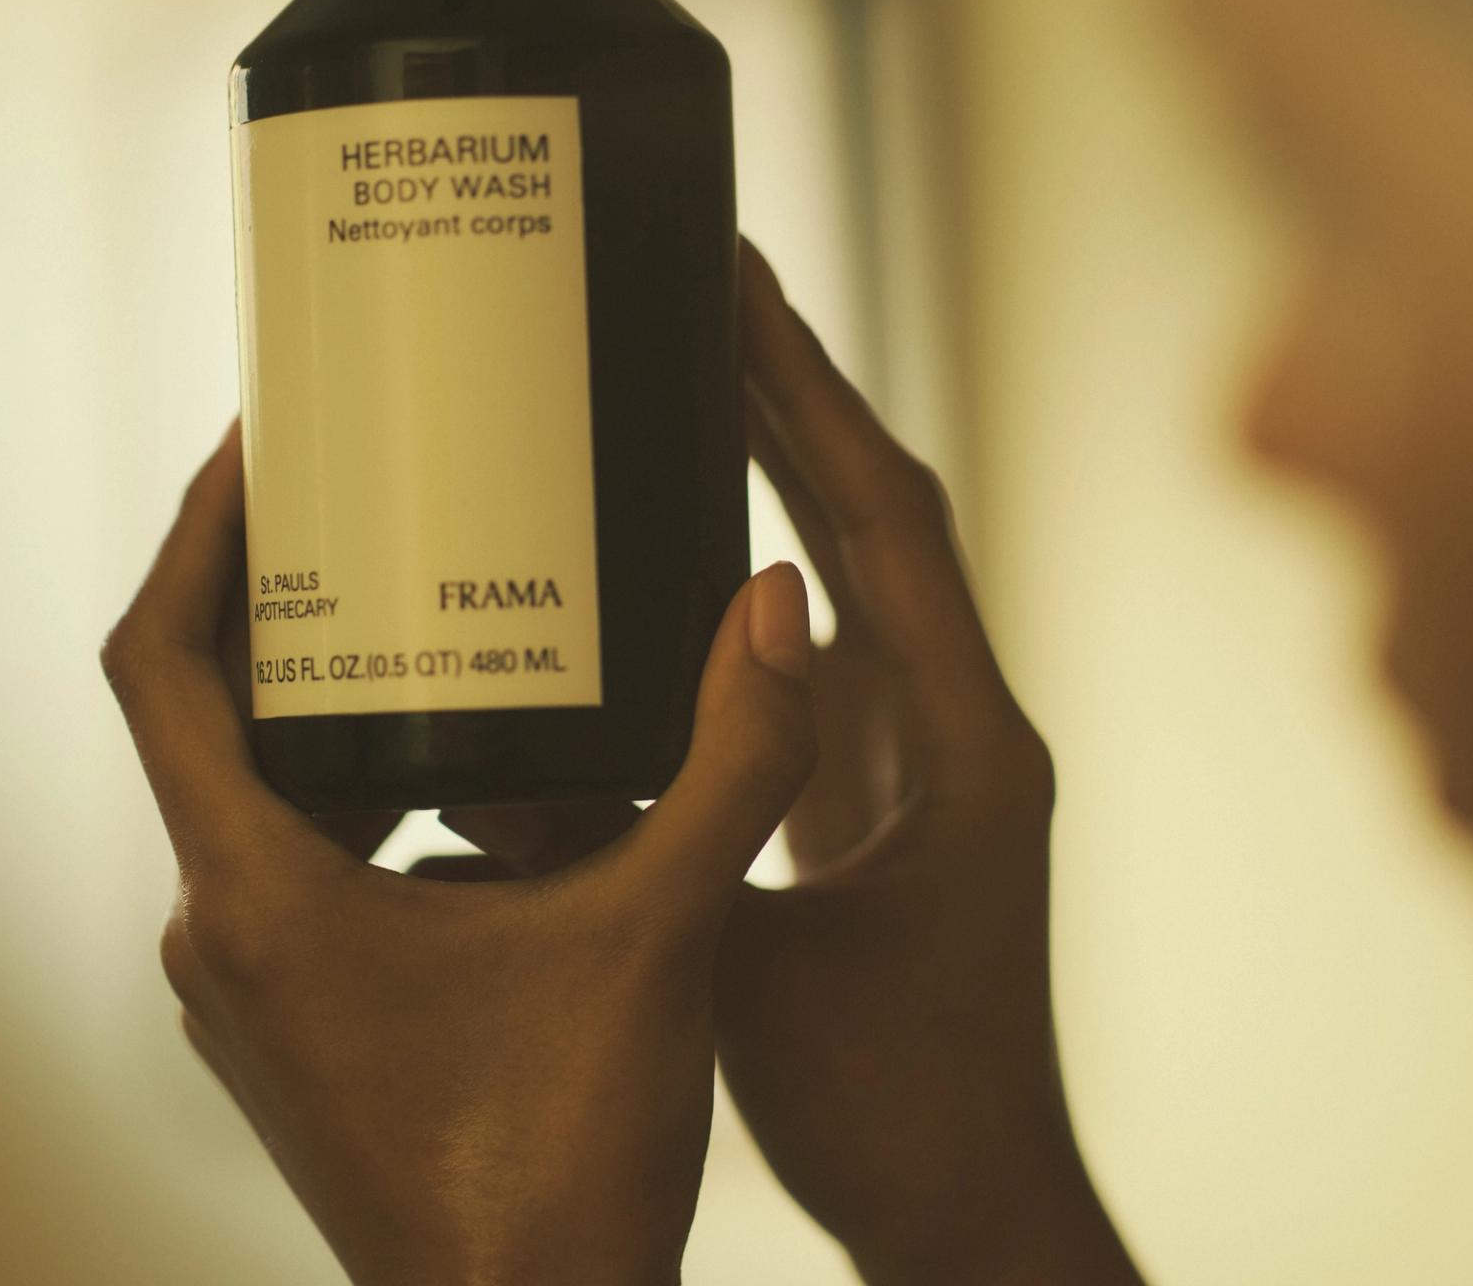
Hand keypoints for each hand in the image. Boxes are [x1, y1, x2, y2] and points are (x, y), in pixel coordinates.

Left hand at [101, 418, 817, 1285]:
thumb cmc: (564, 1165)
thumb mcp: (662, 935)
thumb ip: (733, 763)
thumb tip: (776, 606)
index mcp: (262, 895)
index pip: (160, 667)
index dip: (194, 534)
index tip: (261, 442)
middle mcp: (223, 930)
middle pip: (200, 709)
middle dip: (272, 589)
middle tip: (368, 490)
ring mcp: (250, 980)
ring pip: (246, 782)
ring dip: (316, 687)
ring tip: (417, 596)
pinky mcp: (294, 1010)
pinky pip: (287, 848)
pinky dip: (349, 775)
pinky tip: (462, 757)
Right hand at [718, 237, 1142, 1285]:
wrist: (973, 1196)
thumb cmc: (893, 1105)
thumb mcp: (738, 967)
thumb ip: (631, 858)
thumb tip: (499, 767)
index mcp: (959, 739)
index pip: (885, 521)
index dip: (814, 395)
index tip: (746, 286)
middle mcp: (960, 714)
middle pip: (880, 508)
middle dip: (798, 390)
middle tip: (714, 278)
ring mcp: (931, 741)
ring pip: (862, 564)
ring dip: (793, 461)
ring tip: (706, 357)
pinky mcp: (894, 776)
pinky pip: (835, 632)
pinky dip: (777, 559)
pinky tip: (709, 522)